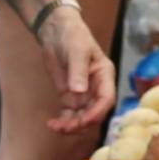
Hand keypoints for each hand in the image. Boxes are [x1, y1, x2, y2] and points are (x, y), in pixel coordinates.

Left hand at [34, 5, 116, 134]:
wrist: (56, 31)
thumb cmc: (72, 36)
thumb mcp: (76, 51)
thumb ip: (78, 71)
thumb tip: (79, 91)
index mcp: (104, 76)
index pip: (106, 99)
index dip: (97, 113)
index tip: (83, 121)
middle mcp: (96, 88)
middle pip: (95, 112)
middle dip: (82, 123)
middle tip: (65, 128)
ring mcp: (83, 93)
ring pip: (82, 116)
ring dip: (71, 125)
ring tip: (55, 127)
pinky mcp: (69, 96)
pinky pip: (69, 114)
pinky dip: (62, 121)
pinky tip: (52, 124)